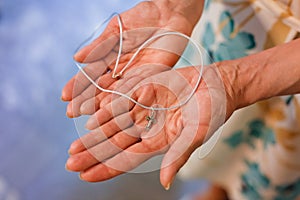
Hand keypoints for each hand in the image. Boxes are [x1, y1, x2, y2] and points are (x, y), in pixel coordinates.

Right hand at [61, 0, 203, 117]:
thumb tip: (77, 59)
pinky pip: (137, 89)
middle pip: (102, 89)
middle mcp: (122, 72)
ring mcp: (136, 76)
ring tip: (89, 115)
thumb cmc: (141, 19)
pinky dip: (124, 99)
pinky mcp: (153, 77)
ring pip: (117, 93)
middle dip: (87, 101)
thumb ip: (99, 47)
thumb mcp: (115, 31)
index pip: (91, 76)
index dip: (78, 86)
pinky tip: (113, 108)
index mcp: (110, 60)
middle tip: (72, 113)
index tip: (65, 97)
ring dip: (103, 105)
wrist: (167, 13)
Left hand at [66, 65, 231, 188]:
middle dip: (93, 154)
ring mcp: (145, 110)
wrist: (217, 84)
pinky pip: (121, 101)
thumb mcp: (196, 134)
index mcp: (159, 141)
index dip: (106, 168)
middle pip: (115, 144)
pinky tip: (90, 118)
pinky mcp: (144, 92)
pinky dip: (105, 110)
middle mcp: (148, 128)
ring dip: (94, 135)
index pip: (127, 158)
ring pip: (114, 125)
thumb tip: (165, 183)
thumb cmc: (212, 111)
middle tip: (70, 162)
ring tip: (73, 147)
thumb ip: (178, 155)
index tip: (85, 177)